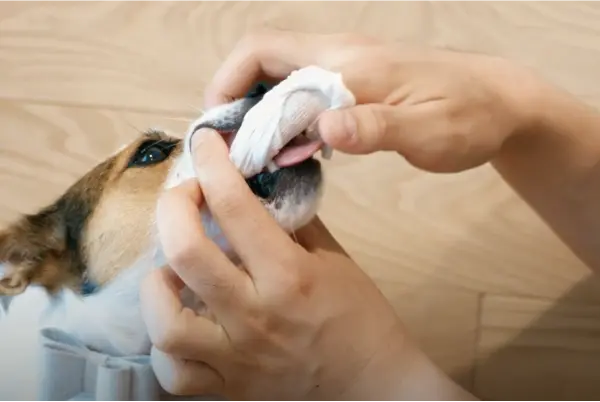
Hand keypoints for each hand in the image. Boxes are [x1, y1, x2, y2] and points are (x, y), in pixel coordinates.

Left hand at [139, 129, 477, 401]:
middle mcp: (256, 315)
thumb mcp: (334, 259)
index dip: (213, 163)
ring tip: (174, 269)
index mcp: (288, 276)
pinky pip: (173, 372)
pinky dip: (165, 345)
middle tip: (186, 197)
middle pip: (186, 251)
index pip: (235, 206)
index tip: (206, 142)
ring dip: (159, 282)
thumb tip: (258, 183)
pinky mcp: (226, 387)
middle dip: (174, 206)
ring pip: (166, 320)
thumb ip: (293, 221)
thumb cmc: (360, 317)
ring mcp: (237, 356)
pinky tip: (179, 320)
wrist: (373, 386)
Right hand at [205, 29, 540, 172]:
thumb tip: (324, 129)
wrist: (500, 102)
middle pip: (264, 57)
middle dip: (235, 95)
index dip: (229, 82)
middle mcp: (340, 56)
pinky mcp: (353, 82)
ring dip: (257, 106)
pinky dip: (282, 113)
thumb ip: (376, 129)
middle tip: (229, 144)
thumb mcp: (427, 133)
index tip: (216, 126)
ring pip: (280, 74)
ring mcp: (346, 67)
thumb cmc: (468, 118)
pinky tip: (289, 146)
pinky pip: (301, 89)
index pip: (266, 52)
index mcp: (349, 64)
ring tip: (252, 150)